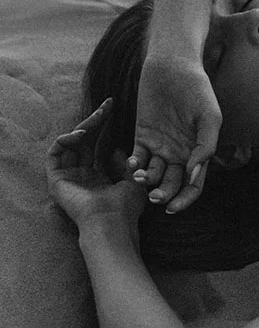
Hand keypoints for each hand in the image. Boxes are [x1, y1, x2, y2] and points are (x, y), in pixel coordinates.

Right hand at [47, 99, 145, 230]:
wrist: (112, 223)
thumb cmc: (127, 207)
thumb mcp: (133, 179)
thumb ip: (125, 162)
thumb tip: (118, 148)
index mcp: (99, 178)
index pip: (99, 146)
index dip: (106, 128)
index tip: (115, 109)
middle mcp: (82, 176)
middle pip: (86, 141)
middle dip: (97, 121)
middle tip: (108, 104)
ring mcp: (68, 178)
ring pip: (72, 144)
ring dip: (84, 126)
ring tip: (99, 116)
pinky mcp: (56, 179)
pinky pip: (55, 153)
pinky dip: (66, 140)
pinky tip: (81, 134)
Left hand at [128, 53, 221, 212]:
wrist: (174, 67)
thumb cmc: (198, 90)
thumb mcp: (210, 117)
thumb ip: (206, 145)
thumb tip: (196, 174)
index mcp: (199, 152)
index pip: (194, 185)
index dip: (186, 199)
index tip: (173, 207)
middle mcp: (180, 153)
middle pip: (172, 183)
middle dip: (164, 194)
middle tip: (155, 198)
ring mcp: (161, 145)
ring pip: (153, 173)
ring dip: (147, 181)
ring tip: (141, 179)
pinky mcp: (143, 135)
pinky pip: (137, 156)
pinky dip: (134, 164)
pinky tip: (134, 163)